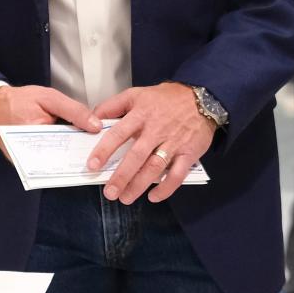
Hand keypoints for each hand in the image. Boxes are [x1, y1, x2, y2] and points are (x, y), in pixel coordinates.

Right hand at [0, 85, 100, 159]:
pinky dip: (55, 155)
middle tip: (88, 145)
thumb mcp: (49, 98)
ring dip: (66, 155)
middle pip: (61, 156)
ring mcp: (25, 160)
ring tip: (76, 147)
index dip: (82, 142)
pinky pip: (45, 162)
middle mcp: (28, 151)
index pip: (67, 143)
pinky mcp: (23, 163)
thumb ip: (73, 111)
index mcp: (35, 131)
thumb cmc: (19, 101)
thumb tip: (94, 126)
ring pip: (54, 162)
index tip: (94, 141)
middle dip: (75, 151)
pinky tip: (61, 147)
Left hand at [89, 82, 214, 203]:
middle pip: (136, 156)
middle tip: (109, 192)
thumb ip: (112, 106)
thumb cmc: (164, 98)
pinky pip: (177, 174)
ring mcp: (173, 143)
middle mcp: (156, 130)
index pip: (118, 134)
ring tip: (125, 198)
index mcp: (140, 115)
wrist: (200, 97)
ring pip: (155, 167)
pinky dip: (166, 188)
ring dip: (139, 185)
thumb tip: (92, 118)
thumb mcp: (135, 94)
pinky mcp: (189, 153)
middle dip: (122, 176)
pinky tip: (153, 196)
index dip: (104, 150)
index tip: (93, 165)